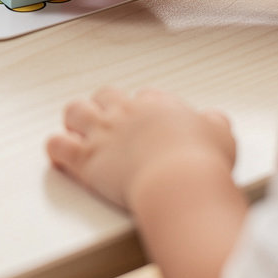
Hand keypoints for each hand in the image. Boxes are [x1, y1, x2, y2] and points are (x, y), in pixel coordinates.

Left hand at [46, 87, 236, 211]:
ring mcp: (102, 133)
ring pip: (76, 111)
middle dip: (106, 107)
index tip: (147, 122)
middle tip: (109, 123)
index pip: (146, 96)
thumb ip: (215, 124)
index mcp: (158, 105)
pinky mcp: (86, 158)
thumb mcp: (221, 136)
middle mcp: (126, 113)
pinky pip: (58, 145)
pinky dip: (56, 149)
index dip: (144, 109)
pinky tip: (59, 154)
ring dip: (75, 120)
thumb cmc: (203, 161)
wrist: (179, 181)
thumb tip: (215, 120)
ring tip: (77, 131)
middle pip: (106, 96)